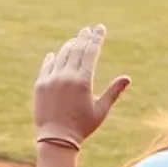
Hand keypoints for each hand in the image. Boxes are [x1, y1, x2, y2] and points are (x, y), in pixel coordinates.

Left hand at [34, 25, 129, 148]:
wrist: (56, 138)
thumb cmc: (82, 127)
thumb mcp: (101, 110)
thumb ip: (113, 92)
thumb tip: (127, 78)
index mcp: (83, 81)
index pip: (91, 52)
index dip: (96, 38)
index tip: (100, 28)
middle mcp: (66, 76)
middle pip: (76, 49)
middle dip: (84, 37)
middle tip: (88, 30)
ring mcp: (51, 79)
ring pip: (62, 55)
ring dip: (70, 46)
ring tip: (75, 41)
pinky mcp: (40, 84)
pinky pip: (47, 66)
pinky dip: (53, 58)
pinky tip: (55, 54)